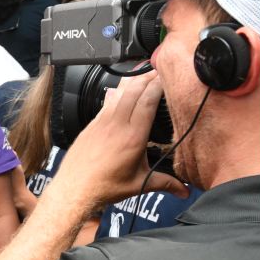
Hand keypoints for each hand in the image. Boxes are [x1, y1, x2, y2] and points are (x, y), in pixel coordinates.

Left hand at [51, 70, 187, 207]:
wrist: (74, 189)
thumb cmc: (104, 187)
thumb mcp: (139, 184)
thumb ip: (165, 183)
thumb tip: (185, 191)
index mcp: (133, 136)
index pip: (148, 101)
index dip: (158, 86)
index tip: (167, 77)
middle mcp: (116, 125)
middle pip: (133, 91)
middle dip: (148, 76)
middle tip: (160, 68)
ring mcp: (102, 122)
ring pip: (118, 93)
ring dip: (132, 80)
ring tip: (143, 71)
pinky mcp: (91, 125)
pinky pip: (106, 102)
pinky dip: (116, 92)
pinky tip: (120, 88)